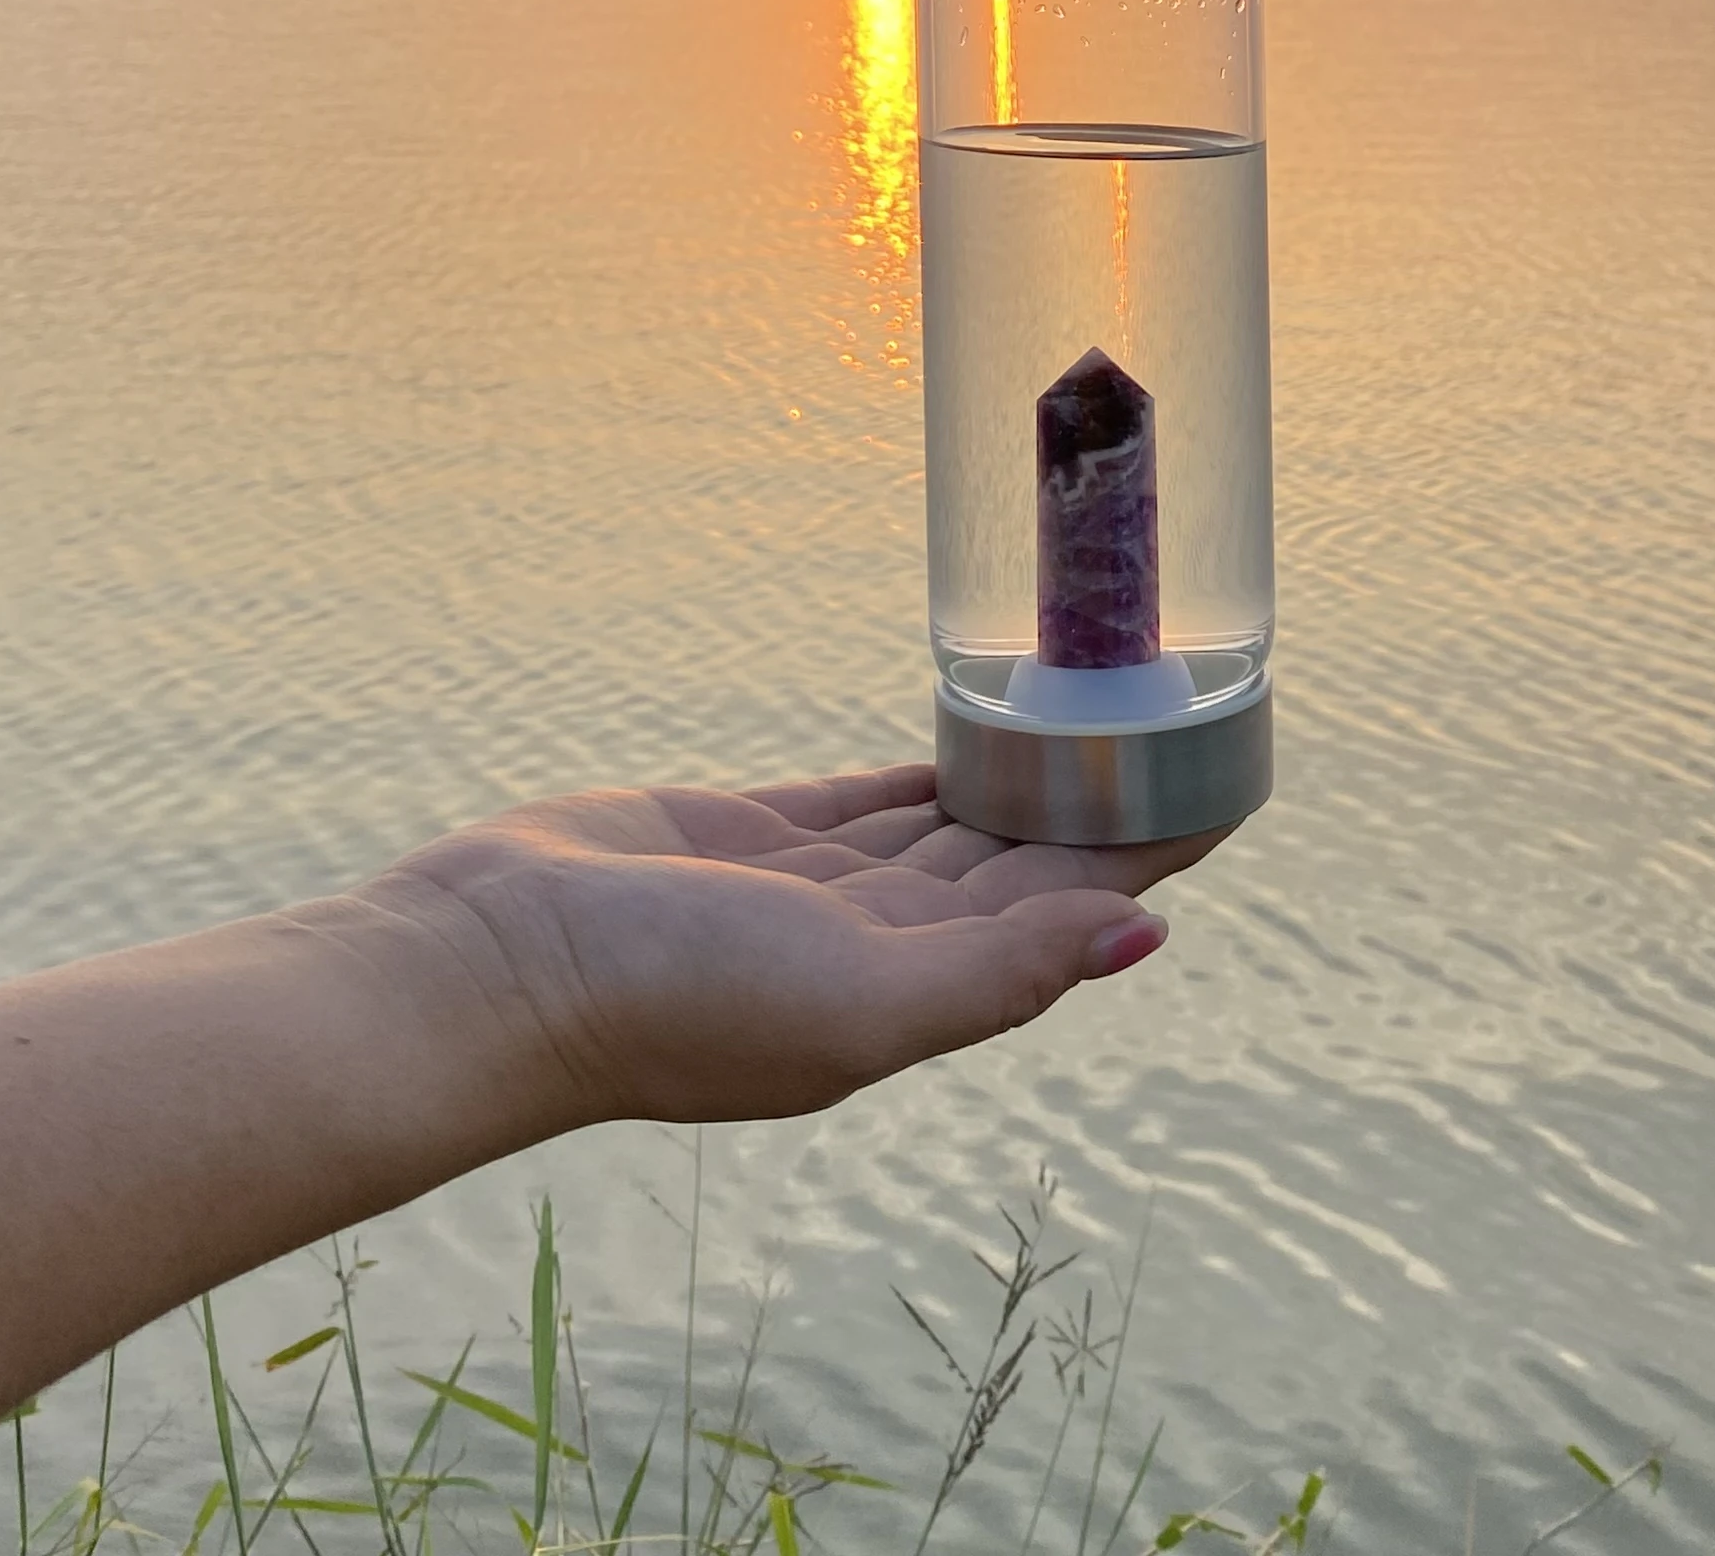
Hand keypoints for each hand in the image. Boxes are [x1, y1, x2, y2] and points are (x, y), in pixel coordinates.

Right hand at [372, 762, 1224, 1124]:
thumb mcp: (850, 1000)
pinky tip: (974, 735)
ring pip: (951, 826)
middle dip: (1099, 804)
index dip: (1146, 853)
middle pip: (1022, 867)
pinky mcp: (753, 839)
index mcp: (917, 997)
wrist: (491, 970)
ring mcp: (814, 895)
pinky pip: (869, 796)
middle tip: (1175, 714)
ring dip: (1022, 779)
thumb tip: (1141, 939)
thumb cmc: (667, 1000)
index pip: (1066, 915)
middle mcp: (878, 950)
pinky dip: (928, 769)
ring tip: (1096, 714)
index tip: (1223, 781)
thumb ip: (997, 973)